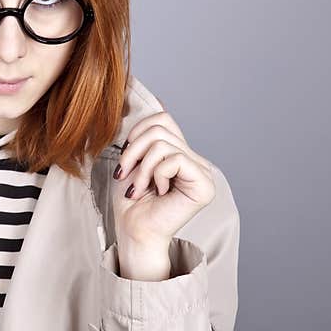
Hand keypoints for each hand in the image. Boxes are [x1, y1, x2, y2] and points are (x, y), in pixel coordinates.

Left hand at [111, 109, 215, 252]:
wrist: (133, 230)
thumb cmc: (131, 201)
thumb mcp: (135, 159)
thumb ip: (148, 134)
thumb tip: (160, 100)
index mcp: (180, 152)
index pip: (162, 119)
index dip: (137, 134)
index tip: (126, 161)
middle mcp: (195, 160)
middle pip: (160, 128)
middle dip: (134, 152)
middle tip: (126, 175)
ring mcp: (202, 172)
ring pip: (163, 144)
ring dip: (142, 168)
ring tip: (140, 187)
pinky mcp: (205, 185)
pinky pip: (175, 159)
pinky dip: (156, 175)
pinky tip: (158, 192)